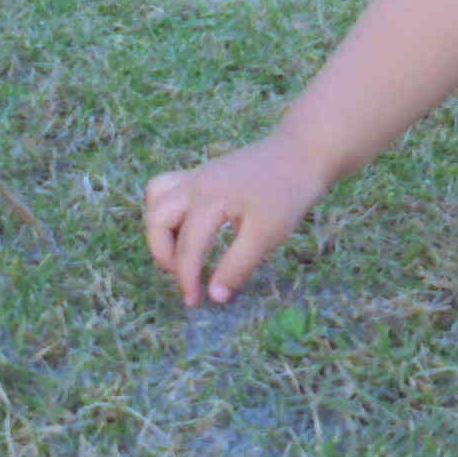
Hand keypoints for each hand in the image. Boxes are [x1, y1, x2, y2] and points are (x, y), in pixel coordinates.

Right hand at [143, 134, 336, 309]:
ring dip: (160, 230)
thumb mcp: (267, 235)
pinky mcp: (202, 174)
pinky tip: (189, 228)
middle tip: (186, 277)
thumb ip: (237, 266)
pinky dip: (168, 210)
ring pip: (156, 199)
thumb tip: (215, 296)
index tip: (195, 302)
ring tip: (181, 252)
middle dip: (164, 255)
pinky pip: (168, 188)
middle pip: (157, 220)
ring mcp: (196, 175)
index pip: (188, 247)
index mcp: (209, 199)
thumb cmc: (287, 194)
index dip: (188, 279)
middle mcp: (195, 184)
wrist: (301, 153)